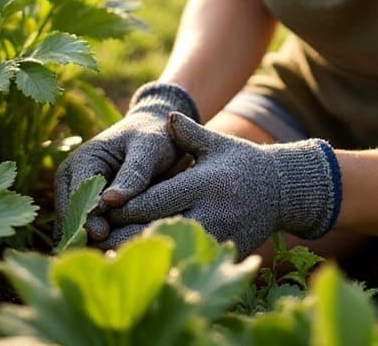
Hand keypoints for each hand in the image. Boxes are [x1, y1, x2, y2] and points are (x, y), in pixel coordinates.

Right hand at [54, 82, 199, 241]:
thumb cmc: (156, 137)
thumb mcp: (149, 150)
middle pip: (71, 220)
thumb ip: (133, 174)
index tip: (104, 234)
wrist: (158, 134)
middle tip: (110, 252)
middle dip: (88, 236)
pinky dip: (100, 244)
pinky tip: (118, 250)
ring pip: (76, 232)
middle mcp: (71, 181)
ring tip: (116, 253)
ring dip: (93, 244)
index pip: (77, 199)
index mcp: (82, 162)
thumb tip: (110, 202)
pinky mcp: (85, 212)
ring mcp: (75, 198)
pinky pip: (87, 236)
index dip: (88, 218)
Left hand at [103, 112, 341, 257]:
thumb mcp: (217, 143)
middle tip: (95, 236)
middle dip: (124, 235)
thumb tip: (167, 115)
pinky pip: (185, 261)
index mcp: (204, 183)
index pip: (154, 200)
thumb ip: (189, 132)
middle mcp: (210, 212)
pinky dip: (162, 262)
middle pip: (156, 230)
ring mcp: (217, 236)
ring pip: (168, 251)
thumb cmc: (244, 161)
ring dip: (139, 253)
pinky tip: (141, 260)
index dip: (125, 207)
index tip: (102, 209)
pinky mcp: (222, 252)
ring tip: (109, 253)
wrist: (282, 190)